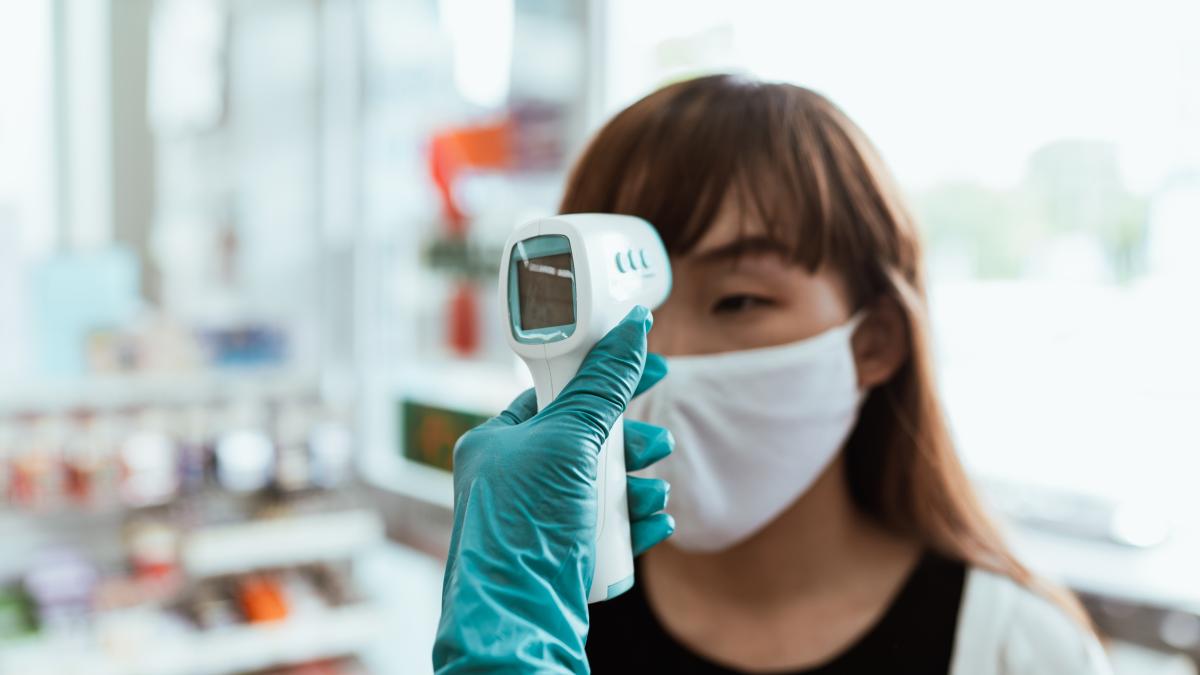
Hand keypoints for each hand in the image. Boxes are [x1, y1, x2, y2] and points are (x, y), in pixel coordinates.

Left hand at [434, 306, 673, 673]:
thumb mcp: (570, 440)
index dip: (603, 375)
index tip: (646, 365)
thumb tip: (632, 330)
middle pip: (589, 438)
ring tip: (652, 495)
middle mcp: (514, 477)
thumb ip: (603, 386)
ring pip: (604, 484)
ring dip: (638, 486)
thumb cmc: (526, 526)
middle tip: (653, 445)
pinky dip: (634, 521)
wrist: (520, 620)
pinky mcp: (563, 553)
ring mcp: (538, 518)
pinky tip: (653, 523)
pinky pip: (609, 524)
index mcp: (498, 440)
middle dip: (630, 443)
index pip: (556, 390)